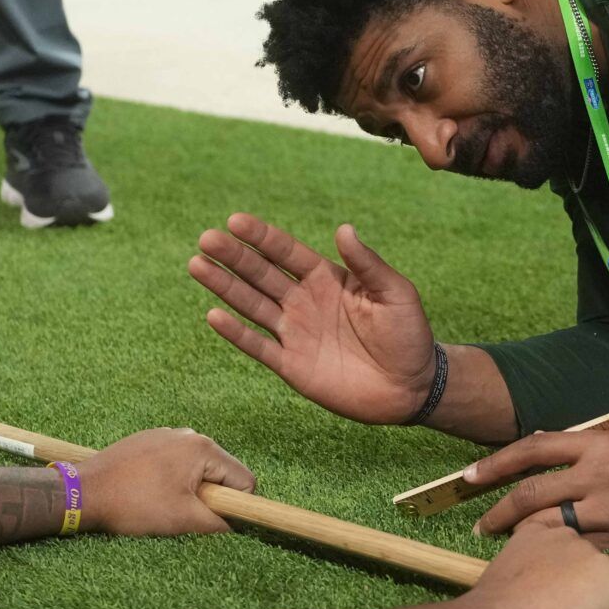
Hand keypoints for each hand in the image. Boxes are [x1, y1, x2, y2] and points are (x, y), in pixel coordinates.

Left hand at [75, 428, 254, 536]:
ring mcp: (166, 435)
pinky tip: (148, 493)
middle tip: (182, 512)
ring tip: (162, 504)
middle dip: (209, 497)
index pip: (243, 480)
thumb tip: (235, 524)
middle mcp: (188, 434)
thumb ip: (220, 523)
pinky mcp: (147, 441)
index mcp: (203, 448)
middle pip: (220, 472)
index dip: (235, 506)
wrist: (83, 493)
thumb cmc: (133, 505)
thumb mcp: (185, 520)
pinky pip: (174, 463)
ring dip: (189, 490)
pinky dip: (169, 480)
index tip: (213, 519)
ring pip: (196, 469)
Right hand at [190, 214, 437, 424]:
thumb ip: (367, 264)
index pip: (287, 253)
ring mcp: (295, 333)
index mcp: (326, 279)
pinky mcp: (291, 366)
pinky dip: (236, 333)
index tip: (236, 221)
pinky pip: (259, 346)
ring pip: (252, 305)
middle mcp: (304, 302)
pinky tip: (214, 315)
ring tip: (197, 265)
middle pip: (261, 275)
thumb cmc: (409, 334)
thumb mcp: (395, 292)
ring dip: (225, 286)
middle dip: (234, 257)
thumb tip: (344, 228)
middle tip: (207, 239)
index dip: (262, 238)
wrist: (412, 386)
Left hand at [468, 432, 608, 554]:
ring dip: (523, 536)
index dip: (497, 464)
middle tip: (480, 525)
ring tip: (505, 544)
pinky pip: (576, 547)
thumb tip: (538, 448)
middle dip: (498, 512)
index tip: (471, 476)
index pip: (533, 449)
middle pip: (532, 494)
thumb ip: (583, 449)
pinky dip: (557, 552)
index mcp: (598, 445)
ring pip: (549, 524)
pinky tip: (545, 559)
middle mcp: (598, 476)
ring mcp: (607, 511)